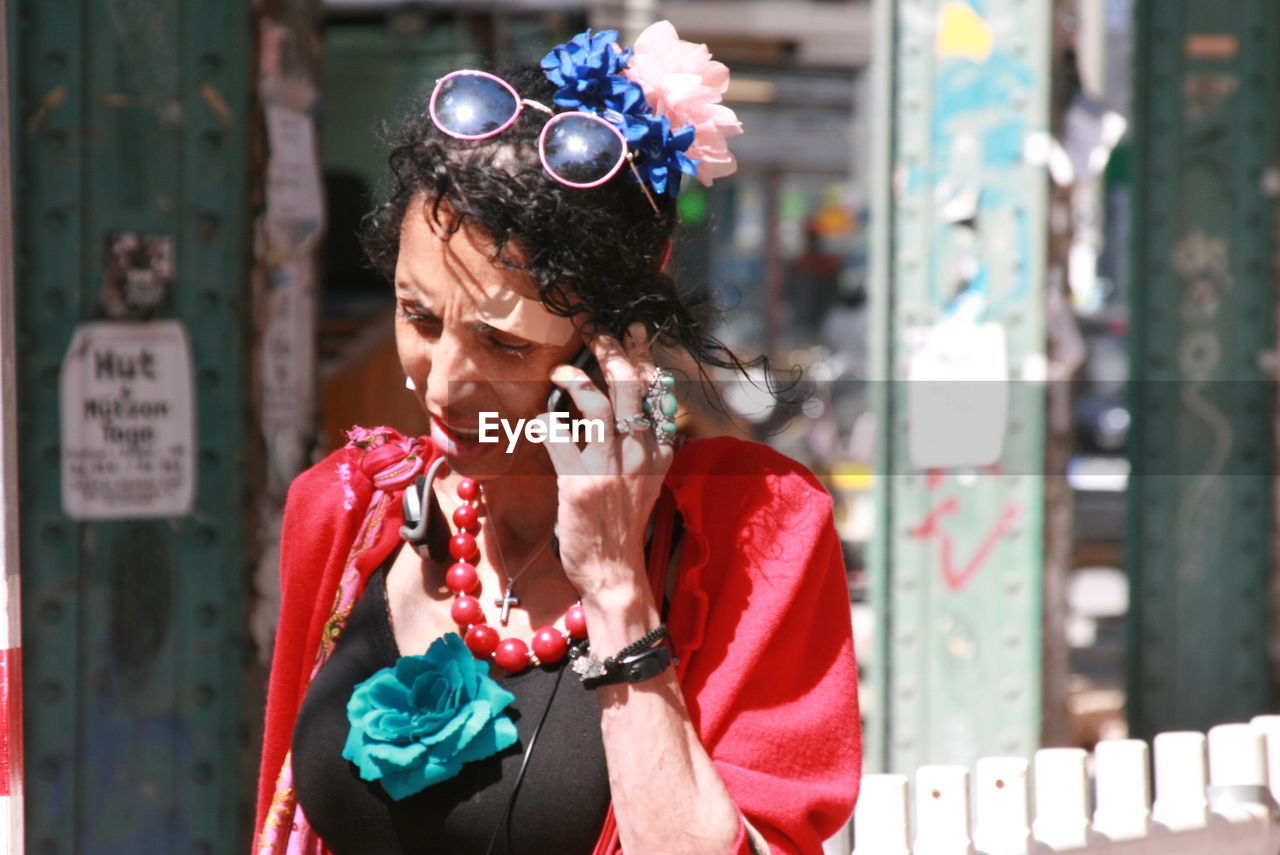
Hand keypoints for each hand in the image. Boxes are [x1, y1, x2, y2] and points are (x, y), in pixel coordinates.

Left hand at [542, 322, 675, 598]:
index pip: (657, 393)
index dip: (643, 359)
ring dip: (577, 379)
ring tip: (562, 369)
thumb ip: (641, 450)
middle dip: (612, 352)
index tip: (631, 336)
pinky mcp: (581, 483)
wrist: (615, 574)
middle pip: (630, 387)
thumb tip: (629, 415)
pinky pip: (560, 436)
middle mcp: (639, 454)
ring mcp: (611, 468)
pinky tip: (540, 418)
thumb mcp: (645, 484)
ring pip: (599, 404)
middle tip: (596, 333)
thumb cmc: (622, 528)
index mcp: (657, 453)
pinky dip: (547, 421)